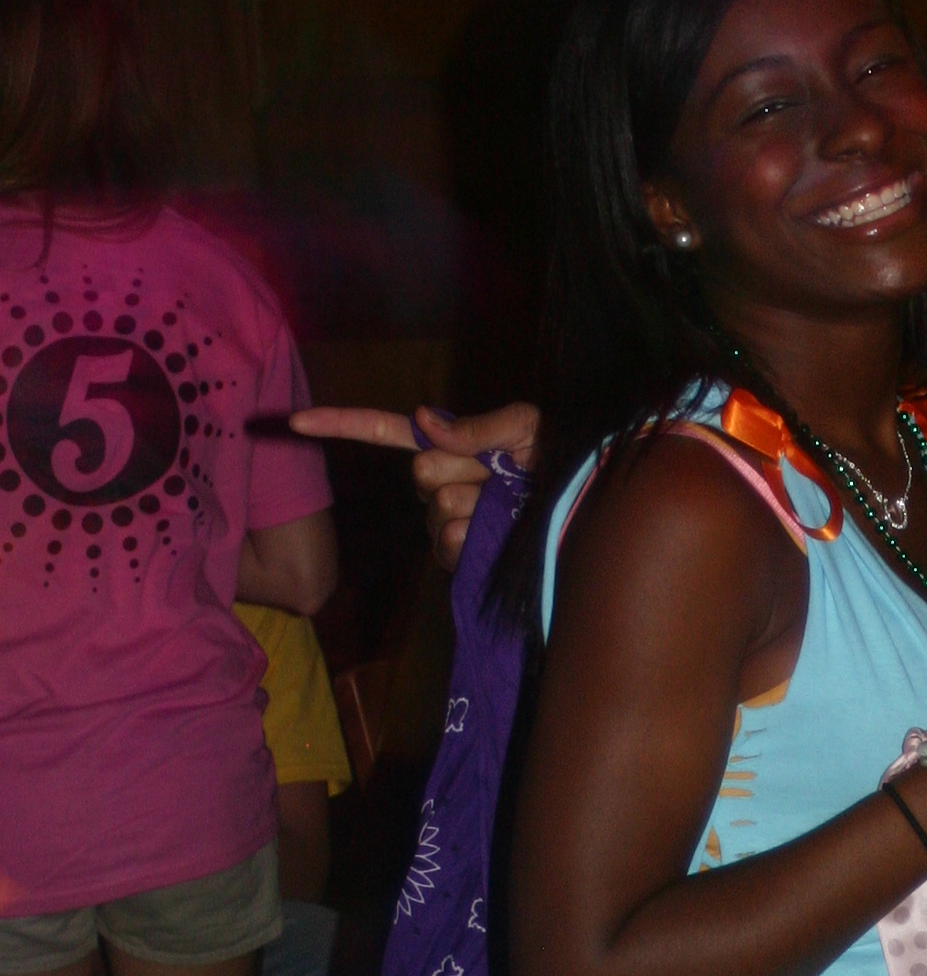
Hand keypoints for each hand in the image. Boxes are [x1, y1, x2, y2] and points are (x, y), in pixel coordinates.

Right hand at [287, 401, 539, 569]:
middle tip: (506, 473)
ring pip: (440, 508)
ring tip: (508, 504)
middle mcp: (436, 485)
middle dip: (468, 470)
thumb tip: (422, 419)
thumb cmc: (556, 461)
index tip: (296, 422)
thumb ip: (476, 425)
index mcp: (445, 447)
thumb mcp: (526, 427)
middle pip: (424, 473)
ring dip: (480, 504)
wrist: (582, 505)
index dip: (341, 424)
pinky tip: (490, 531)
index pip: (384, 431)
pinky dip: (471, 535)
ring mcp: (443, 522)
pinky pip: (448, 543)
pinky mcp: (457, 556)